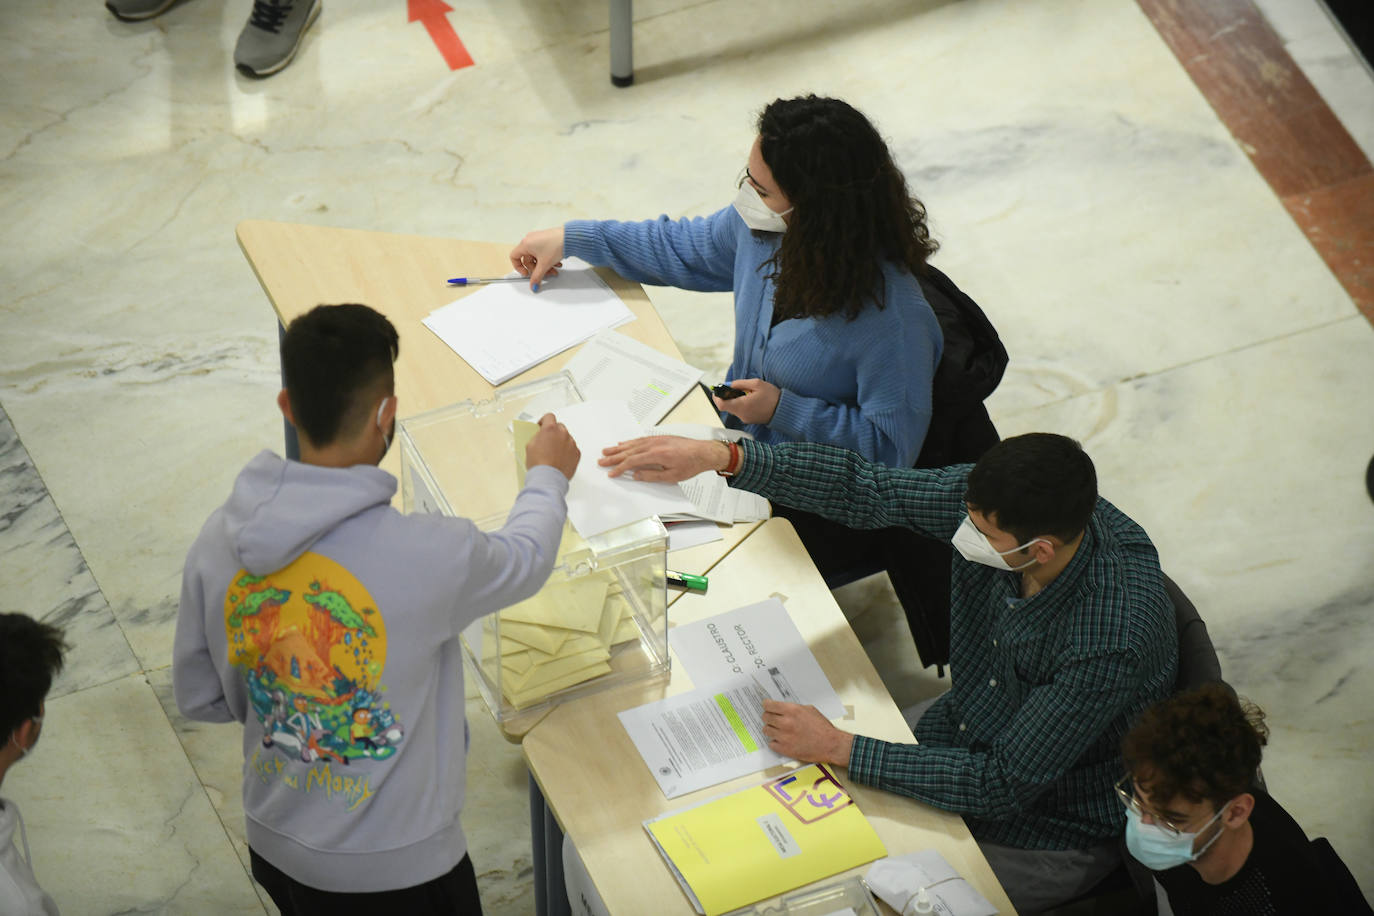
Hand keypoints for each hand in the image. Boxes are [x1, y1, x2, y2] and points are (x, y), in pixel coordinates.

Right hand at [509, 227, 565, 290]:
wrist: (571, 237)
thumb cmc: (557, 244)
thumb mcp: (544, 264)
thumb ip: (537, 276)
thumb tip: (533, 285)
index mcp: (525, 243)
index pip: (514, 257)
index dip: (518, 267)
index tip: (526, 273)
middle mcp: (530, 240)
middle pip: (527, 259)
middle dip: (536, 269)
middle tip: (543, 274)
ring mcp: (538, 239)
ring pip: (536, 256)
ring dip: (544, 266)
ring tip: (553, 270)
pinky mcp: (545, 239)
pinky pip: (542, 252)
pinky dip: (547, 259)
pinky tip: (556, 264)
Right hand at [525, 413, 579, 479]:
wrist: (548, 478)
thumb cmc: (539, 464)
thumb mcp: (530, 445)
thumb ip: (537, 436)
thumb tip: (540, 436)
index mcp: (550, 429)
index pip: (549, 417)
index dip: (544, 421)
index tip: (542, 426)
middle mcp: (563, 434)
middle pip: (559, 427)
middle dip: (553, 432)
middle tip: (547, 441)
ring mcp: (571, 443)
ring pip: (566, 438)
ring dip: (561, 442)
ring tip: (553, 453)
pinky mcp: (577, 453)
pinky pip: (572, 448)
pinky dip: (567, 451)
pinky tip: (559, 459)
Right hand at [598, 436, 729, 482]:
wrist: (704, 452)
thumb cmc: (691, 464)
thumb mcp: (672, 476)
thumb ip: (652, 476)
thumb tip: (636, 475)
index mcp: (656, 455)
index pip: (632, 462)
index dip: (620, 468)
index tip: (611, 473)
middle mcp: (654, 445)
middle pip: (629, 451)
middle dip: (614, 457)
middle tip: (601, 461)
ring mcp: (656, 440)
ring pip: (632, 444)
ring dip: (618, 448)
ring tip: (606, 451)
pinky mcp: (659, 438)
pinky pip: (640, 440)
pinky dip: (630, 442)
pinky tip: (623, 444)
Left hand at [714, 378, 779, 425]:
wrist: (783, 410)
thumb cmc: (772, 396)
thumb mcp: (757, 384)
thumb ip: (741, 383)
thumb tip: (730, 385)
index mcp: (742, 406)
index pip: (721, 404)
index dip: (717, 396)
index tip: (719, 389)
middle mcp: (741, 414)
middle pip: (725, 406)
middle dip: (726, 396)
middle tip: (733, 387)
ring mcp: (745, 418)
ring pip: (732, 408)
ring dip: (734, 399)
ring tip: (746, 391)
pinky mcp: (748, 420)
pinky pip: (739, 411)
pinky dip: (740, 403)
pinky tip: (749, 398)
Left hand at [761, 700, 854, 765]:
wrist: (830, 744)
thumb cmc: (822, 727)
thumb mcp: (809, 710)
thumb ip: (793, 708)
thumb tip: (781, 708)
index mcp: (791, 710)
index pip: (769, 705)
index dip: (766, 705)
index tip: (766, 706)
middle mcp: (785, 723)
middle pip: (765, 717)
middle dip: (768, 717)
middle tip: (773, 718)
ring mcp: (783, 737)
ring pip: (766, 730)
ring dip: (771, 729)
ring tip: (778, 730)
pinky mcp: (784, 749)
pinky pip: (771, 743)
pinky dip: (775, 742)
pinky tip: (782, 740)